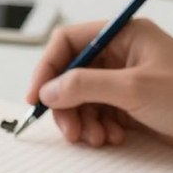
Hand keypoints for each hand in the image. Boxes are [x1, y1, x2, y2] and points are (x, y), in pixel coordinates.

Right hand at [25, 18, 172, 146]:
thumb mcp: (135, 88)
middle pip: (71, 74)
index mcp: (125, 36)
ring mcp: (126, 80)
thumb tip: (49, 89)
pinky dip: (97, 127)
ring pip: (82, 97)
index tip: (37, 95)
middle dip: (66, 103)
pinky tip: (111, 137)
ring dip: (82, 120)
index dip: (48, 68)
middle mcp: (122, 54)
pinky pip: (98, 112)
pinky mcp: (131, 103)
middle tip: (68, 128)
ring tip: (95, 137)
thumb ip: (85, 85)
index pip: (68, 42)